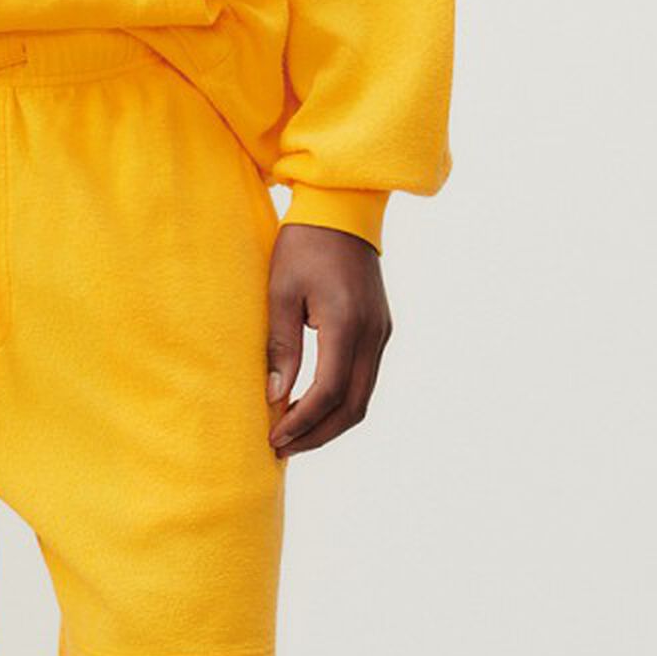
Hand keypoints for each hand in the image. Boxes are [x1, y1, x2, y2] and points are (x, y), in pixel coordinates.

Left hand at [265, 225, 392, 456]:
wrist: (343, 207)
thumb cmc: (304, 244)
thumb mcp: (281, 292)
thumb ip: (281, 346)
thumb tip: (276, 396)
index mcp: (347, 322)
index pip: (329, 391)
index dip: (302, 421)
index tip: (275, 437)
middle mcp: (373, 333)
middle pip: (352, 406)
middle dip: (317, 435)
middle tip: (282, 447)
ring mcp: (381, 333)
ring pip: (362, 399)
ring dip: (328, 423)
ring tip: (293, 435)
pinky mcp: (379, 331)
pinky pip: (363, 381)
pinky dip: (339, 403)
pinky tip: (310, 408)